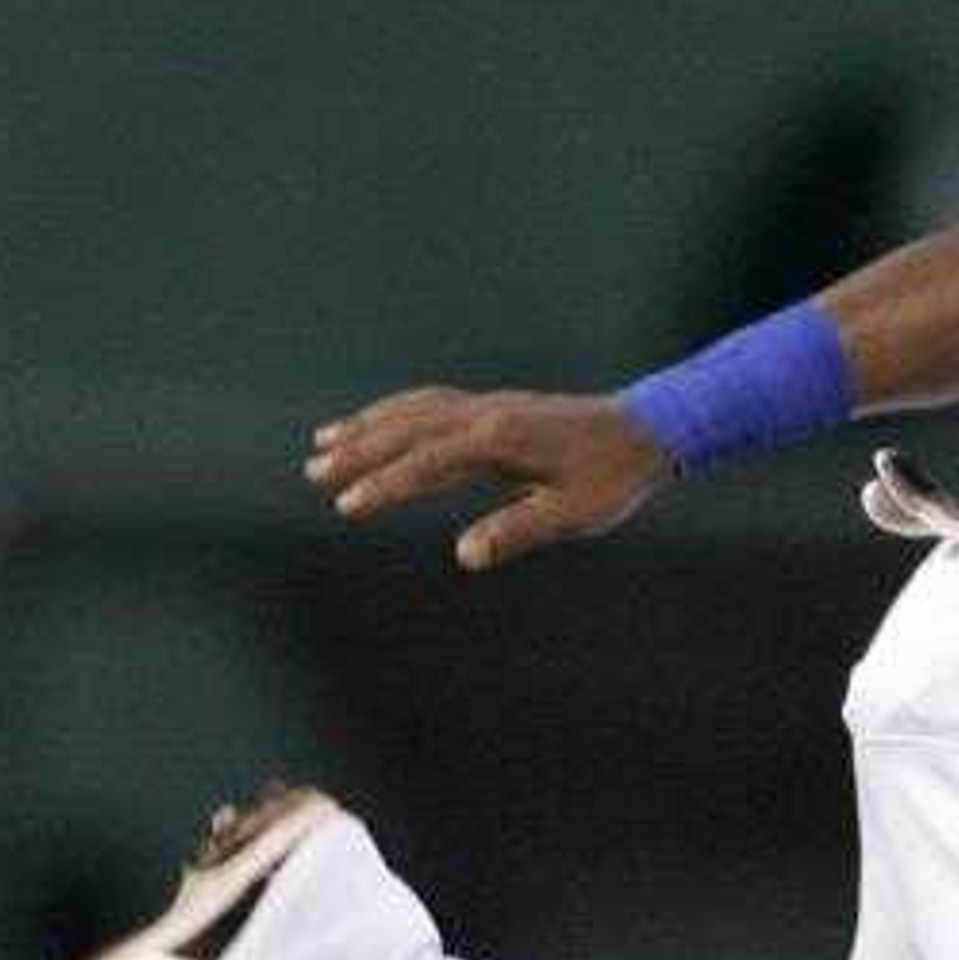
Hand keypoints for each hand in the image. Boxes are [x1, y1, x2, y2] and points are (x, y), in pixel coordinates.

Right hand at [303, 387, 669, 571]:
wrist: (645, 430)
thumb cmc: (611, 478)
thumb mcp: (573, 514)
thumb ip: (517, 531)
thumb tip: (464, 556)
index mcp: (499, 441)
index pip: (427, 464)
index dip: (386, 486)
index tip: (348, 506)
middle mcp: (485, 415)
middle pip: (406, 430)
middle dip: (358, 452)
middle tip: (313, 475)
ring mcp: (486, 406)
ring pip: (412, 411)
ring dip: (366, 428)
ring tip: (322, 446)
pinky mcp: (492, 407)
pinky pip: (429, 404)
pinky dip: (394, 413)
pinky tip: (375, 427)